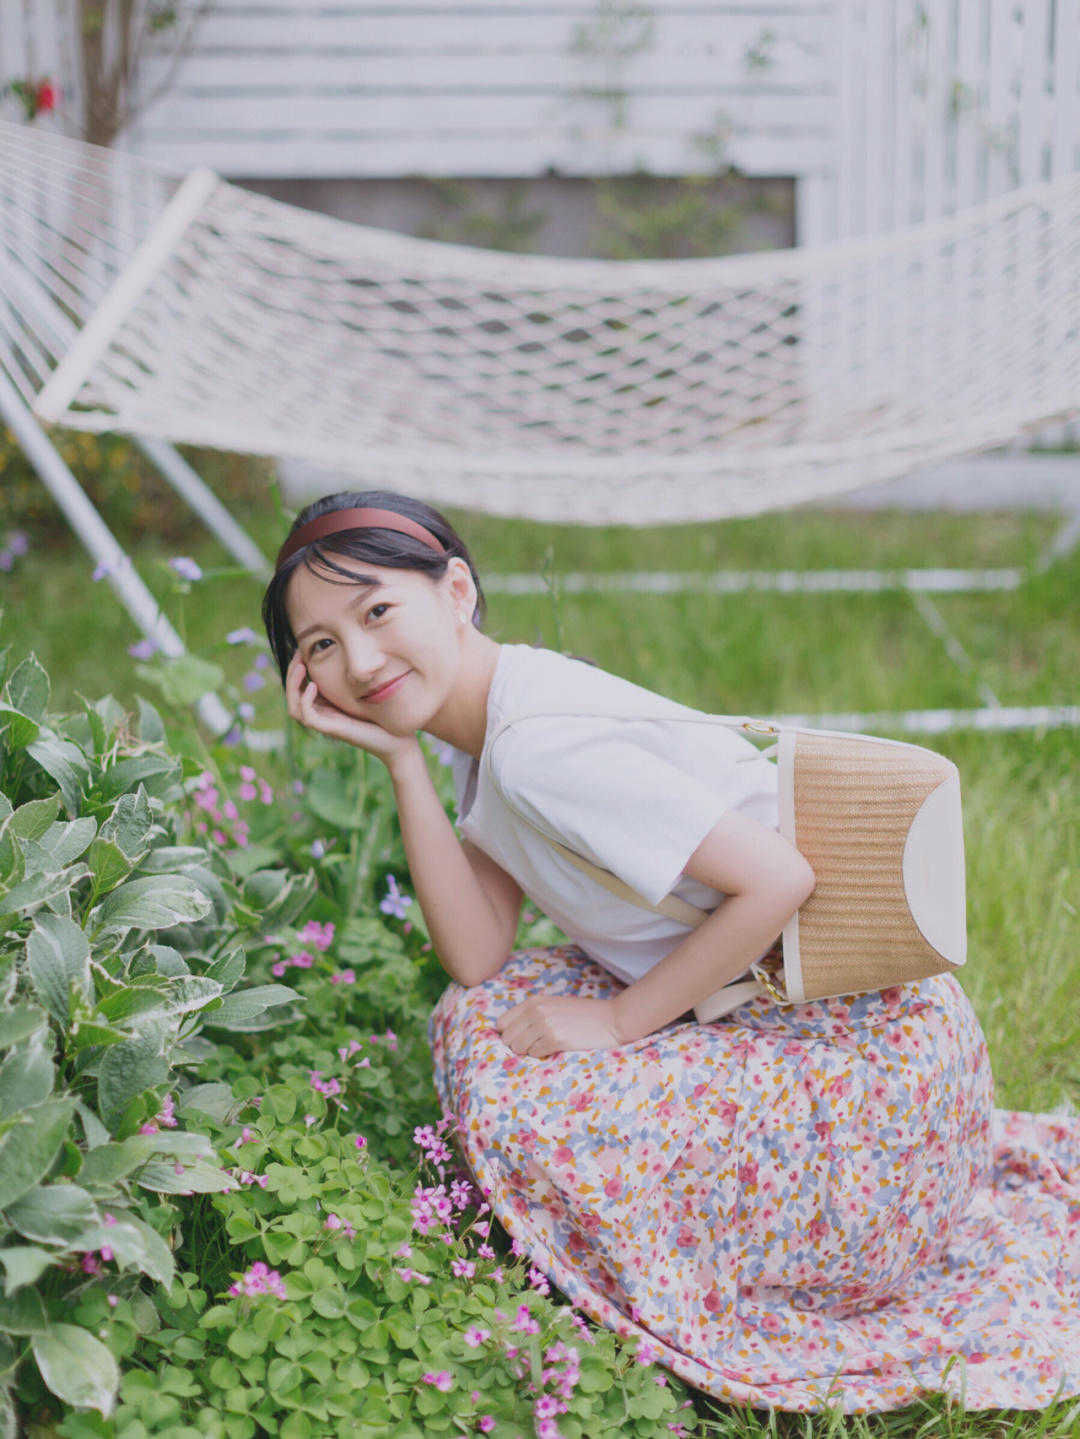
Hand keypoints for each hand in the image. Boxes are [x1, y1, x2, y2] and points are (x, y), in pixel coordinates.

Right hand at [285, 650, 419, 770]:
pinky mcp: (332, 730)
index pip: (299, 688)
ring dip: (293, 686)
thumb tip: (354, 649)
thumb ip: (355, 675)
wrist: (397, 740)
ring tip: (302, 666)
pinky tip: (313, 685)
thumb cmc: (384, 714)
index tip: (302, 649)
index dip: (296, 668)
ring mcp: (326, 723)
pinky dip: (306, 701)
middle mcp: (323, 714)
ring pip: (294, 707)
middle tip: (299, 654)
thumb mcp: (365, 688)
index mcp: (327, 705)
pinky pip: (308, 717)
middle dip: (292, 673)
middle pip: (292, 696)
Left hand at [495, 994, 626, 1057]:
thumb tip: (506, 1034)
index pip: (502, 1023)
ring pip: (518, 1047)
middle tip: (533, 1047)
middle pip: (508, 1038)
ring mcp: (545, 1024)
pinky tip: (554, 1048)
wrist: (611, 1020)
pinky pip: (534, 1054)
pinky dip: (541, 1055)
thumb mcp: (553, 1006)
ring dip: (528, 1051)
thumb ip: (532, 1015)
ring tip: (544, 1047)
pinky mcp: (556, 1039)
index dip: (508, 1034)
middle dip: (517, 1045)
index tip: (519, 1040)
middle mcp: (537, 1011)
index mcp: (534, 1001)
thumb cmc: (583, 1016)